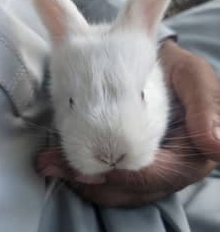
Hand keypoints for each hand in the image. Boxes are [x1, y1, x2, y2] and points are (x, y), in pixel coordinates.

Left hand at [37, 39, 219, 205]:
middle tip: (54, 165)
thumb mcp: (194, 78)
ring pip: (114, 187)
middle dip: (91, 181)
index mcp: (191, 154)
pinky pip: (106, 174)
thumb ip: (206, 106)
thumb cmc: (179, 71)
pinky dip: (82, 169)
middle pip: (129, 190)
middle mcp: (169, 167)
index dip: (122, 177)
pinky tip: (59, 159)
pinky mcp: (129, 159)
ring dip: (81, 178)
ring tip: (50, 164)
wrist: (160, 65)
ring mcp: (147, 166)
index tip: (88, 169)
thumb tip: (215, 146)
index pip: (155, 176)